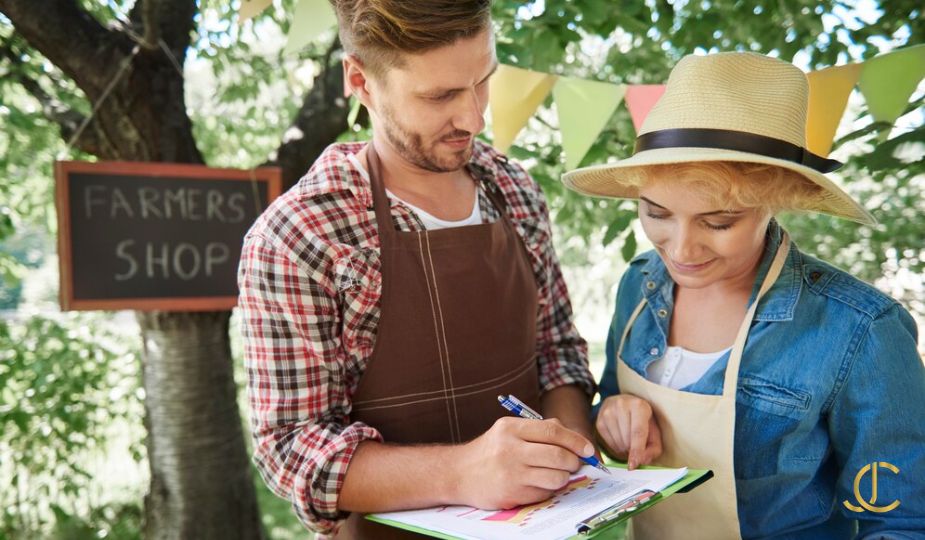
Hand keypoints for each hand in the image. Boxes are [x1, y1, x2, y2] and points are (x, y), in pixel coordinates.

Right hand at [454, 417, 594, 508]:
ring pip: (556, 477)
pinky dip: (548, 490)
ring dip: (563, 478)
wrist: (459, 473)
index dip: (576, 441)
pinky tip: (538, 484)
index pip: (553, 431)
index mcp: (511, 428)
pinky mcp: (512, 494)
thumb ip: (540, 431)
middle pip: (558, 456)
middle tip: (575, 464)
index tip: (588, 449)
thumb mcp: (509, 432)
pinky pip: (544, 493)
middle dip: (574, 462)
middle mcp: (510, 449)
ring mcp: (511, 473)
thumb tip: (575, 439)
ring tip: (557, 474)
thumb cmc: (490, 451)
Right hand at [595, 395, 661, 469]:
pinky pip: (608, 443)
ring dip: (624, 449)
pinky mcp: (599, 420)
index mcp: (639, 406)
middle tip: (637, 446)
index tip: (633, 465)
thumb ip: (653, 448)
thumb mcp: (654, 432)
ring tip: (629, 441)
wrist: (626, 404)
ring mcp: (608, 412)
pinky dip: (616, 446)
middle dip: (632, 449)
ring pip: (617, 442)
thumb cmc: (642, 421)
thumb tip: (642, 461)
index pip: (638, 432)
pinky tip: (620, 440)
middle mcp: (621, 405)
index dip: (636, 450)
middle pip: (627, 439)